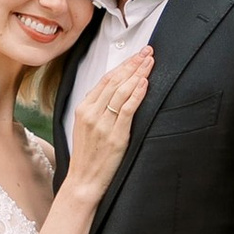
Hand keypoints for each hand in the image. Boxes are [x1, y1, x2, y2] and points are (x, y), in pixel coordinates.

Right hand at [64, 46, 152, 198]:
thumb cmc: (87, 156)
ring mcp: (103, 124)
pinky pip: (127, 109)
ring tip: (150, 63)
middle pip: (115, 81)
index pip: (105, 80)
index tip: (136, 55)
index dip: (123, 65)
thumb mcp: (85, 128)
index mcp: (83, 109)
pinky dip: (137, 94)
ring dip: (138, 74)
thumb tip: (114, 92)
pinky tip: (145, 83)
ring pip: (122, 92)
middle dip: (133, 64)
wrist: (83, 181)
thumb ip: (97, 109)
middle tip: (147, 52)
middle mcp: (91, 113)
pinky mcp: (115, 136)